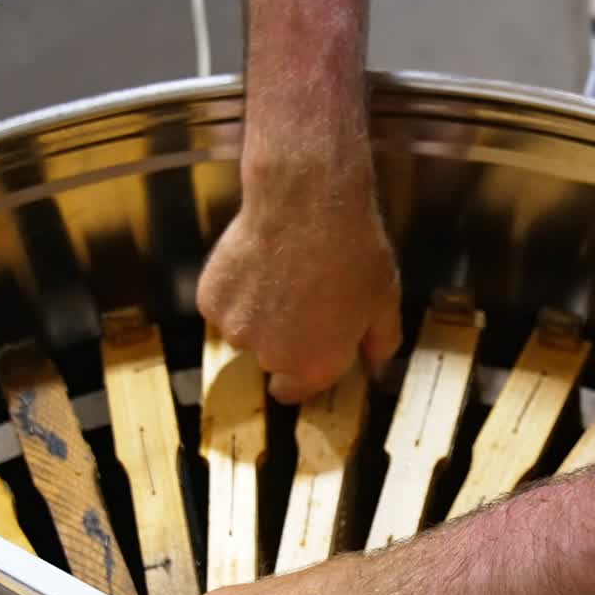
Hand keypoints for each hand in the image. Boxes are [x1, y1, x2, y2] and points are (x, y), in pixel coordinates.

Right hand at [196, 137, 401, 401]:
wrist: (307, 201)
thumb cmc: (353, 252)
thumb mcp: (385, 303)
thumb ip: (380, 345)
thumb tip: (377, 369)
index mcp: (314, 366)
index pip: (293, 393)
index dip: (300, 374)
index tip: (306, 352)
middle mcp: (271, 357)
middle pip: (271, 360)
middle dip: (283, 338)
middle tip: (302, 298)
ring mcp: (235, 329)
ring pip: (243, 331)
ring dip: (256, 314)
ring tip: (280, 275)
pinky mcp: (210, 299)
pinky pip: (221, 305)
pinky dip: (234, 290)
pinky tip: (258, 263)